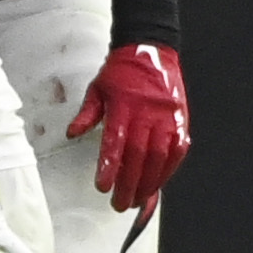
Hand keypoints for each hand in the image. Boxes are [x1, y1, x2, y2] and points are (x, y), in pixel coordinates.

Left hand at [65, 42, 188, 212]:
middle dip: (129, 183)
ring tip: (138, 200)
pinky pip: (178, 148)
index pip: (116, 142)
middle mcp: (148, 113)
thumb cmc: (120, 72)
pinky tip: (159, 182)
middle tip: (119, 204)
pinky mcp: (180, 119)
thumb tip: (71, 133)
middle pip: (138, 155)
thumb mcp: (96, 89)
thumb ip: (86, 114)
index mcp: (123, 107)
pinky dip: (169, 168)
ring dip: (149, 181)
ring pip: (160, 156)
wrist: (150, 49)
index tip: (103, 186)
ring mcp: (167, 117)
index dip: (110, 166)